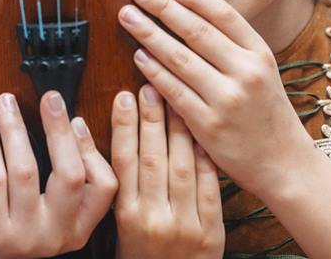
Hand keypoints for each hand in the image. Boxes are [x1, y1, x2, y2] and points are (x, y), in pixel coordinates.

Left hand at [0, 91, 117, 257]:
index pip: (104, 186)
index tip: (74, 116)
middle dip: (58, 129)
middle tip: (49, 99)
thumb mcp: (57, 204)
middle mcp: (57, 234)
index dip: (90, 148)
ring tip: (6, 108)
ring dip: (16, 131)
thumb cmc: (23, 217)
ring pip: (25, 171)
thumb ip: (71, 169)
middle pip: (69, 175)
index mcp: (80, 225)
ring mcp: (24, 236)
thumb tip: (73, 123)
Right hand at [111, 85, 223, 258]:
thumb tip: (120, 138)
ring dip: (178, 130)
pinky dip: (205, 159)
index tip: (123, 98)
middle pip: (151, 158)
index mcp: (126, 215)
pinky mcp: (210, 232)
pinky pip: (209, 187)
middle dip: (150, 119)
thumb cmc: (144, 254)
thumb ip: (123, 186)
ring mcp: (184, 224)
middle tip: (150, 88)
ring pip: (180, 167)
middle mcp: (152, 217)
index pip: (122, 161)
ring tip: (176, 100)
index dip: (123, 127)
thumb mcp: (122, 225)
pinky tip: (201, 135)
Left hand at [118, 0, 314, 197]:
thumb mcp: (261, 70)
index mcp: (260, 54)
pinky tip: (138, 55)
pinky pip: (173, 90)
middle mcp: (246, 72)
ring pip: (180, 58)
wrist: (282, 163)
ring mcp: (227, 99)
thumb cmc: (265, 111)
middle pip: (197, 31)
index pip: (223, 15)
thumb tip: (188, 10)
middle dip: (163, 7)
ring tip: (128, 16)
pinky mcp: (208, 124)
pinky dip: (153, 70)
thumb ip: (231, 44)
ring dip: (149, 34)